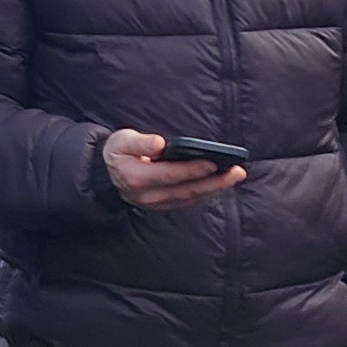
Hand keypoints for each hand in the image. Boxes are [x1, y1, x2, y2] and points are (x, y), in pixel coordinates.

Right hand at [99, 128, 246, 210]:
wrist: (108, 176)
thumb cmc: (117, 154)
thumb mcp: (121, 141)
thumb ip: (139, 142)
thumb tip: (160, 143)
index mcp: (138, 178)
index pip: (170, 175)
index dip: (193, 170)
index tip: (213, 163)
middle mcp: (150, 195)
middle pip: (188, 190)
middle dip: (215, 181)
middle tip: (237, 171)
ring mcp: (158, 203)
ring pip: (192, 198)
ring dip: (216, 188)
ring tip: (236, 176)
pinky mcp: (166, 205)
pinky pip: (190, 200)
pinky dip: (207, 192)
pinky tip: (221, 183)